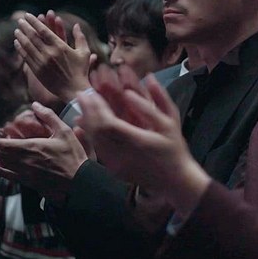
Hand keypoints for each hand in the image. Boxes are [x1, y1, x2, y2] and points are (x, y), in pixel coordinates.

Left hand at [0, 102, 90, 202]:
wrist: (78, 180)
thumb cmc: (73, 156)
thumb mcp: (65, 132)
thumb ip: (49, 117)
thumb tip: (36, 105)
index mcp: (31, 146)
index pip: (3, 143)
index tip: (1, 134)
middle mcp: (24, 160)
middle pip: (0, 153)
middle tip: (1, 142)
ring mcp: (24, 172)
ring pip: (1, 164)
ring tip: (0, 153)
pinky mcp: (27, 181)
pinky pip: (7, 176)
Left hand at [15, 11, 93, 102]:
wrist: (74, 90)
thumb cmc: (81, 71)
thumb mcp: (84, 53)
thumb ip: (80, 37)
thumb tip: (76, 25)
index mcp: (61, 47)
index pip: (44, 31)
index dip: (35, 22)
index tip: (29, 16)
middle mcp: (50, 53)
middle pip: (33, 36)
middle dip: (25, 26)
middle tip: (20, 20)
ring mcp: (42, 62)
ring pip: (27, 45)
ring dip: (21, 36)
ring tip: (17, 30)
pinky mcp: (37, 70)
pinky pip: (25, 56)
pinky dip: (20, 48)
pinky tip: (18, 43)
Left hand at [78, 65, 210, 213]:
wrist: (175, 181)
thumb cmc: (175, 149)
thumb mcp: (172, 122)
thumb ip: (159, 99)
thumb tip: (148, 77)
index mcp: (138, 141)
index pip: (109, 123)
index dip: (97, 107)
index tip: (91, 92)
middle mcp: (122, 154)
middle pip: (97, 131)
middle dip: (88, 111)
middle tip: (82, 95)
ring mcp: (115, 164)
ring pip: (94, 140)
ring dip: (87, 122)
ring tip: (82, 108)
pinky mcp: (113, 169)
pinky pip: (96, 150)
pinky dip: (90, 136)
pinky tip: (83, 126)